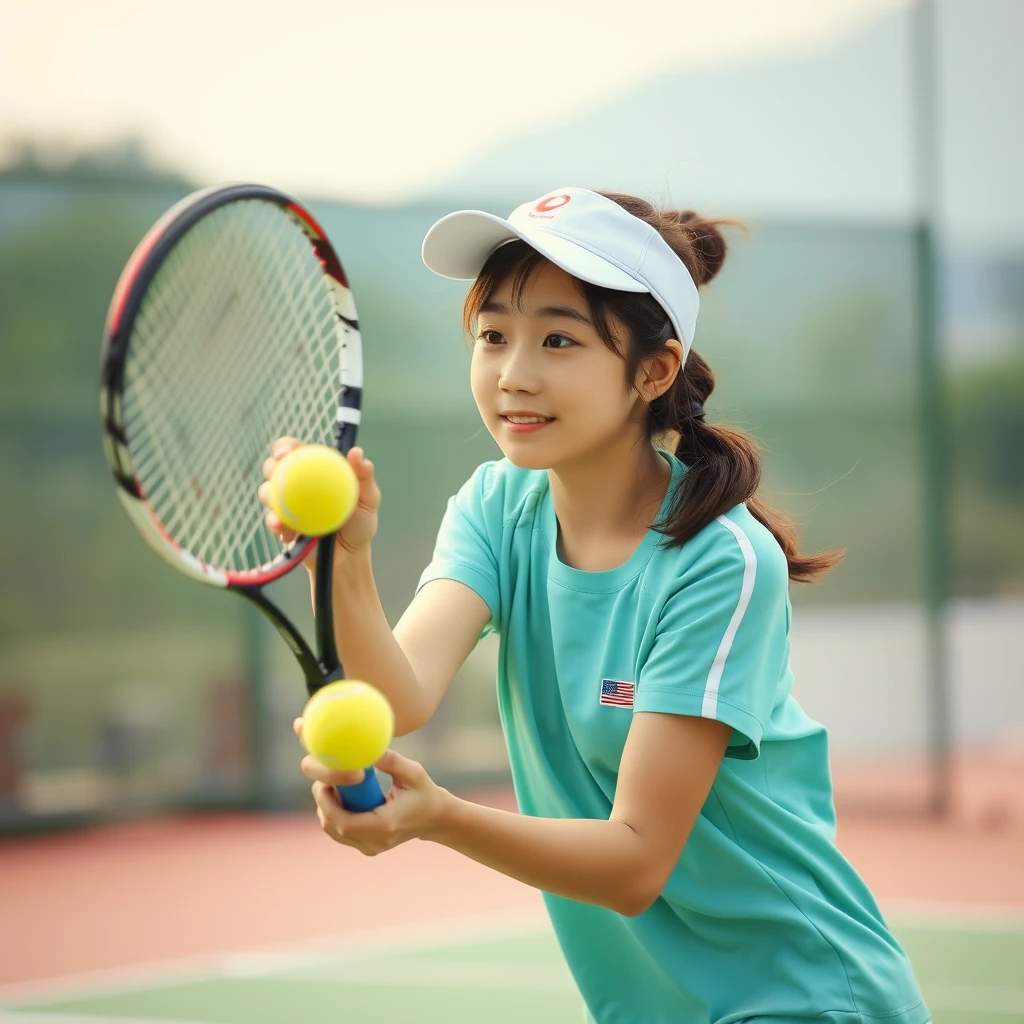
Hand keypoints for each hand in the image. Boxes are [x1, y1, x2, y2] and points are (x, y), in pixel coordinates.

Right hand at [258, 438, 380, 570]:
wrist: (349, 557)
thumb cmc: (361, 522)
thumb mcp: (369, 499)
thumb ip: (364, 476)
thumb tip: (356, 453)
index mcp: (315, 470)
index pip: (295, 450)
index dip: (286, 446)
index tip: (287, 451)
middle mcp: (296, 485)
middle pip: (272, 467)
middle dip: (270, 466)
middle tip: (277, 472)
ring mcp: (285, 505)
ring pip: (266, 493)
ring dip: (269, 497)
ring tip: (283, 508)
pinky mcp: (281, 526)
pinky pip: (272, 521)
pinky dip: (276, 524)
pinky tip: (285, 530)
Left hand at [293, 717, 448, 854]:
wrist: (435, 818)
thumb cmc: (424, 792)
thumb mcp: (413, 772)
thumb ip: (391, 760)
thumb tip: (366, 748)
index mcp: (385, 826)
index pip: (343, 823)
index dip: (327, 802)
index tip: (325, 781)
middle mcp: (375, 842)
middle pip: (333, 826)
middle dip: (324, 801)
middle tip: (326, 778)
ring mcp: (370, 848)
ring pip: (332, 830)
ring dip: (327, 807)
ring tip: (335, 785)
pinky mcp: (367, 847)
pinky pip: (339, 832)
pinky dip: (334, 814)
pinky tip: (342, 796)